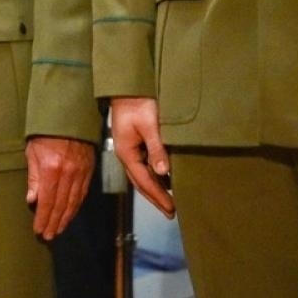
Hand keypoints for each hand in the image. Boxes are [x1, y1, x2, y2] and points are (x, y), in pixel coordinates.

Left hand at [24, 136, 93, 239]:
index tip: (39, 230)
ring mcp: (81, 172)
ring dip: (66, 218)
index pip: (47, 201)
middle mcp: (68, 173)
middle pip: (61, 205)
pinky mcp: (89, 170)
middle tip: (49, 235)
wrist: (69, 115)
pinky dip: (76, 206)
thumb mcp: (32, 151)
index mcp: (52, 169)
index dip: (43, 218)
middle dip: (54, 222)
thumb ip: (33, 177)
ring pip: (74, 202)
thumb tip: (32, 200)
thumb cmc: (45, 132)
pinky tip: (70, 213)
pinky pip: (82, 193)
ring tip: (58, 229)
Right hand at [111, 96, 172, 217]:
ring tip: (169, 200)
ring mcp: (128, 148)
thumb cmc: (138, 102)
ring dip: (155, 188)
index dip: (158, 196)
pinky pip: (144, 165)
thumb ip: (156, 148)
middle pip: (140, 182)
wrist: (127, 85)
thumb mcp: (149, 125)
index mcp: (126, 152)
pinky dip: (154, 176)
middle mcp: (126, 154)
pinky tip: (164, 178)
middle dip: (155, 197)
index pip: (144, 181)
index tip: (171, 209)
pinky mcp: (134, 142)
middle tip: (170, 212)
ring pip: (142, 175)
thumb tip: (164, 172)